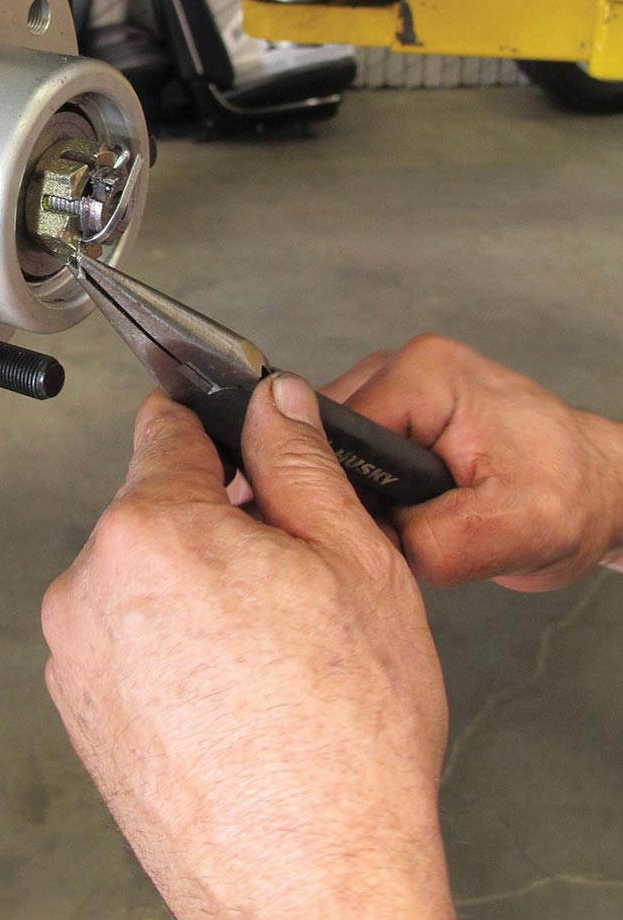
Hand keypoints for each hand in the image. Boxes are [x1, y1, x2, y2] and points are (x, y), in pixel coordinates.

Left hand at [43, 375, 453, 919]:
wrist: (310, 884)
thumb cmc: (342, 744)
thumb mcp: (352, 563)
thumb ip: (300, 462)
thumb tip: (275, 407)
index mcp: (151, 530)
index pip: (164, 426)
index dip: (216, 430)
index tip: (236, 446)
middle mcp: (90, 586)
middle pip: (153, 507)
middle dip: (212, 523)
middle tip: (281, 580)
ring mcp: (76, 655)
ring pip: (140, 578)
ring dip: (188, 589)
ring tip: (260, 654)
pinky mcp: (79, 711)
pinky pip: (124, 641)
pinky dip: (165, 649)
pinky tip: (226, 693)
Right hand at [323, 336, 622, 590]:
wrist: (596, 490)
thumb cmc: (572, 492)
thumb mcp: (519, 527)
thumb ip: (436, 540)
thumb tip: (370, 546)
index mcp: (424, 375)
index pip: (334, 437)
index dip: (345, 494)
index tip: (377, 528)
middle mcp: (399, 373)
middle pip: (323, 444)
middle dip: (351, 497)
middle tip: (403, 529)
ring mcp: (392, 394)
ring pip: (330, 457)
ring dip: (357, 497)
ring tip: (410, 520)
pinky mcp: (391, 421)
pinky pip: (347, 462)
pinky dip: (366, 494)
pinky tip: (401, 511)